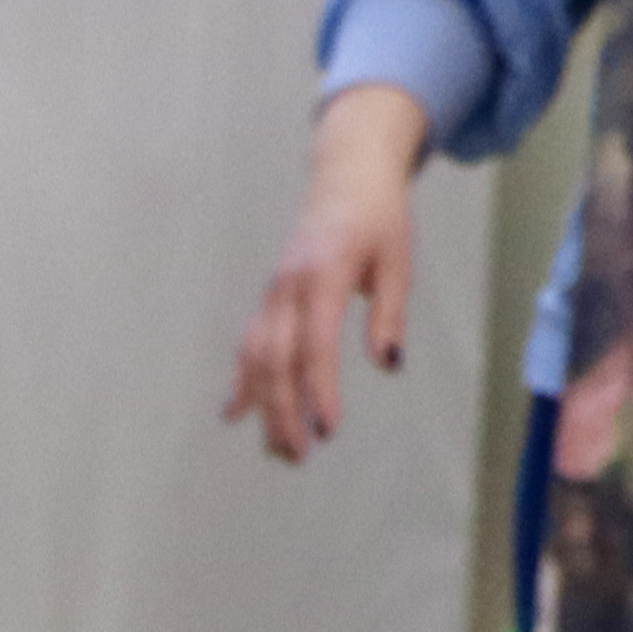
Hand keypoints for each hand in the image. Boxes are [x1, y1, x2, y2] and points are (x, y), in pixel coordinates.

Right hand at [226, 81, 430, 462]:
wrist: (345, 176)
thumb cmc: (379, 218)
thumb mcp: (397, 261)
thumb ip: (389, 314)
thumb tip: (387, 365)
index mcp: (323, 275)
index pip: (315, 344)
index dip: (318, 390)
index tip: (327, 429)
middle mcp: (288, 287)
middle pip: (276, 360)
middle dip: (284, 411)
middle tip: (298, 456)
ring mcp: (273, 293)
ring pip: (255, 357)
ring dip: (262, 406)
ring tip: (274, 449)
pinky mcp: (269, 298)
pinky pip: (248, 345)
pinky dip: (242, 382)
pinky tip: (235, 414)